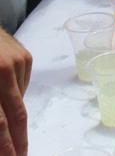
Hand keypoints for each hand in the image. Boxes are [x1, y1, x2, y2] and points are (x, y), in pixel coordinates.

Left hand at [0, 28, 31, 154]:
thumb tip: (0, 129)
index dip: (5, 144)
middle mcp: (6, 71)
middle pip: (17, 114)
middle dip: (19, 141)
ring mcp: (19, 62)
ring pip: (20, 100)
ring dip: (14, 116)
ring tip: (8, 123)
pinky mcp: (26, 57)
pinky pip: (23, 85)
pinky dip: (15, 95)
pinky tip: (6, 93)